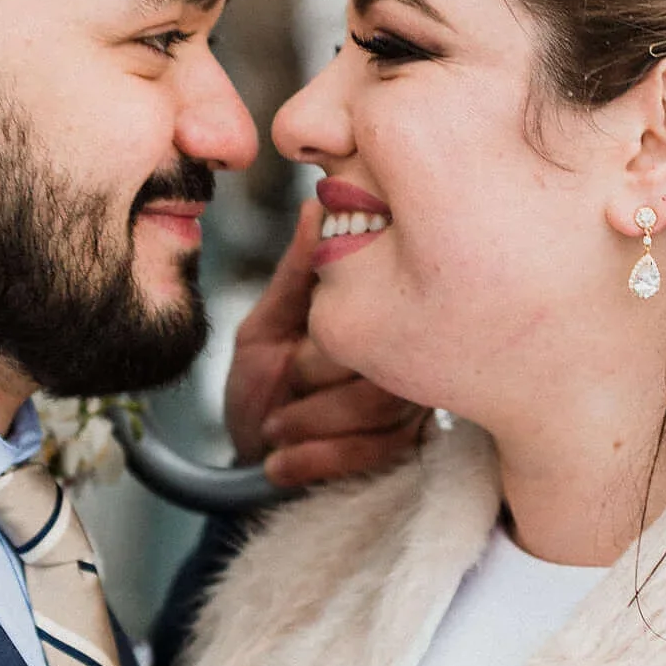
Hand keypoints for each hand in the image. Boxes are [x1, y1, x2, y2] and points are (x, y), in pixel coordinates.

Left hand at [225, 200, 427, 491]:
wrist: (255, 456)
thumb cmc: (262, 383)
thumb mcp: (266, 325)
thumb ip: (298, 275)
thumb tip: (316, 205)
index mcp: (378, 310)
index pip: (382, 298)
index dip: (333, 325)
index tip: (297, 340)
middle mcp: (408, 351)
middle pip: (384, 354)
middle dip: (315, 379)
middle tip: (282, 385)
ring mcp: (411, 403)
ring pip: (379, 406)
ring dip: (311, 422)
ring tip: (275, 426)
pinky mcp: (402, 450)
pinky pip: (370, 452)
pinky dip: (312, 458)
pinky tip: (279, 460)